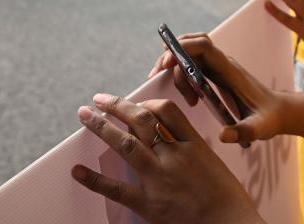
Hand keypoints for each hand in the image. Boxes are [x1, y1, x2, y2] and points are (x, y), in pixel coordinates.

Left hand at [72, 95, 261, 223]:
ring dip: (102, 127)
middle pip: (142, 120)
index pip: (165, 109)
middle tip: (99, 99)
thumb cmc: (225, 198)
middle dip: (118, 106)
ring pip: (126, 144)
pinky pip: (118, 189)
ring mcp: (160, 179)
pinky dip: (95, 179)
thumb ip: (187, 146)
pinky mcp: (150, 205)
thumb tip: (163, 135)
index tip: (133, 103)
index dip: (145, 102)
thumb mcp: (211, 162)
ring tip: (85, 116)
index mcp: (193, 144)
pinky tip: (78, 170)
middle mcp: (175, 157)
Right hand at [149, 34, 288, 144]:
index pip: (203, 45)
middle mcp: (223, 64)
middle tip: (158, 77)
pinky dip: (183, 73)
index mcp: (230, 70)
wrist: (280, 112)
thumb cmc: (269, 119)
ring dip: (177, 68)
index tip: (167, 64)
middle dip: (171, 56)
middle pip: (191, 45)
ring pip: (191, 54)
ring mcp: (219, 67)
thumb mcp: (258, 129)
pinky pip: (194, 64)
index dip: (183, 48)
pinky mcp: (217, 74)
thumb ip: (242, 132)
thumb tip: (223, 135)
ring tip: (185, 98)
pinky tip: (186, 95)